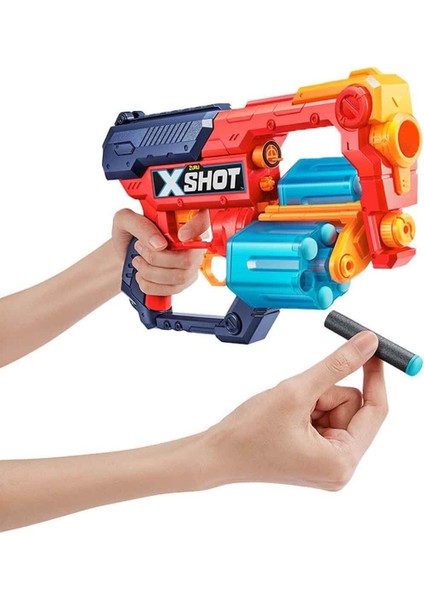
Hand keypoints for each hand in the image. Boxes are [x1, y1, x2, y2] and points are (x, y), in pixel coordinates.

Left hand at [112, 208, 209, 295]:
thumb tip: (159, 243)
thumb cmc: (127, 233)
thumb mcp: (125, 221)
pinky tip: (142, 276)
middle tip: (140, 249)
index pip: (203, 222)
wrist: (123, 252)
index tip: (181, 236)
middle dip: (157, 259)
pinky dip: (150, 286)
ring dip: (151, 272)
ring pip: (179, 277)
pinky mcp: (183, 282)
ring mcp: (190, 265)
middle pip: (188, 259)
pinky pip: (172, 290)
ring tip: (138, 262)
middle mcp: (191, 243)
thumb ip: (141, 225)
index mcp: (181, 221)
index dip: (196, 229)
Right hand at [206, 331, 386, 490]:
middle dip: (326, 394)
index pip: (375, 410)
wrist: (215, 455)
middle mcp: (340, 468)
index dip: (374, 376)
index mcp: (342, 461)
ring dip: (314, 400)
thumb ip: (337, 364)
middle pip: (353, 408)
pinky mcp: (314, 457)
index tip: (370, 349)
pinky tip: (284, 417)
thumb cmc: (248, 433)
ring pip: (337, 410)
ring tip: (286, 411)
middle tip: (297, 399)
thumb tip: (368, 344)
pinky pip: (324, 419)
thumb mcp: (297, 391)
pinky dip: (306, 408)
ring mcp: (326, 464)